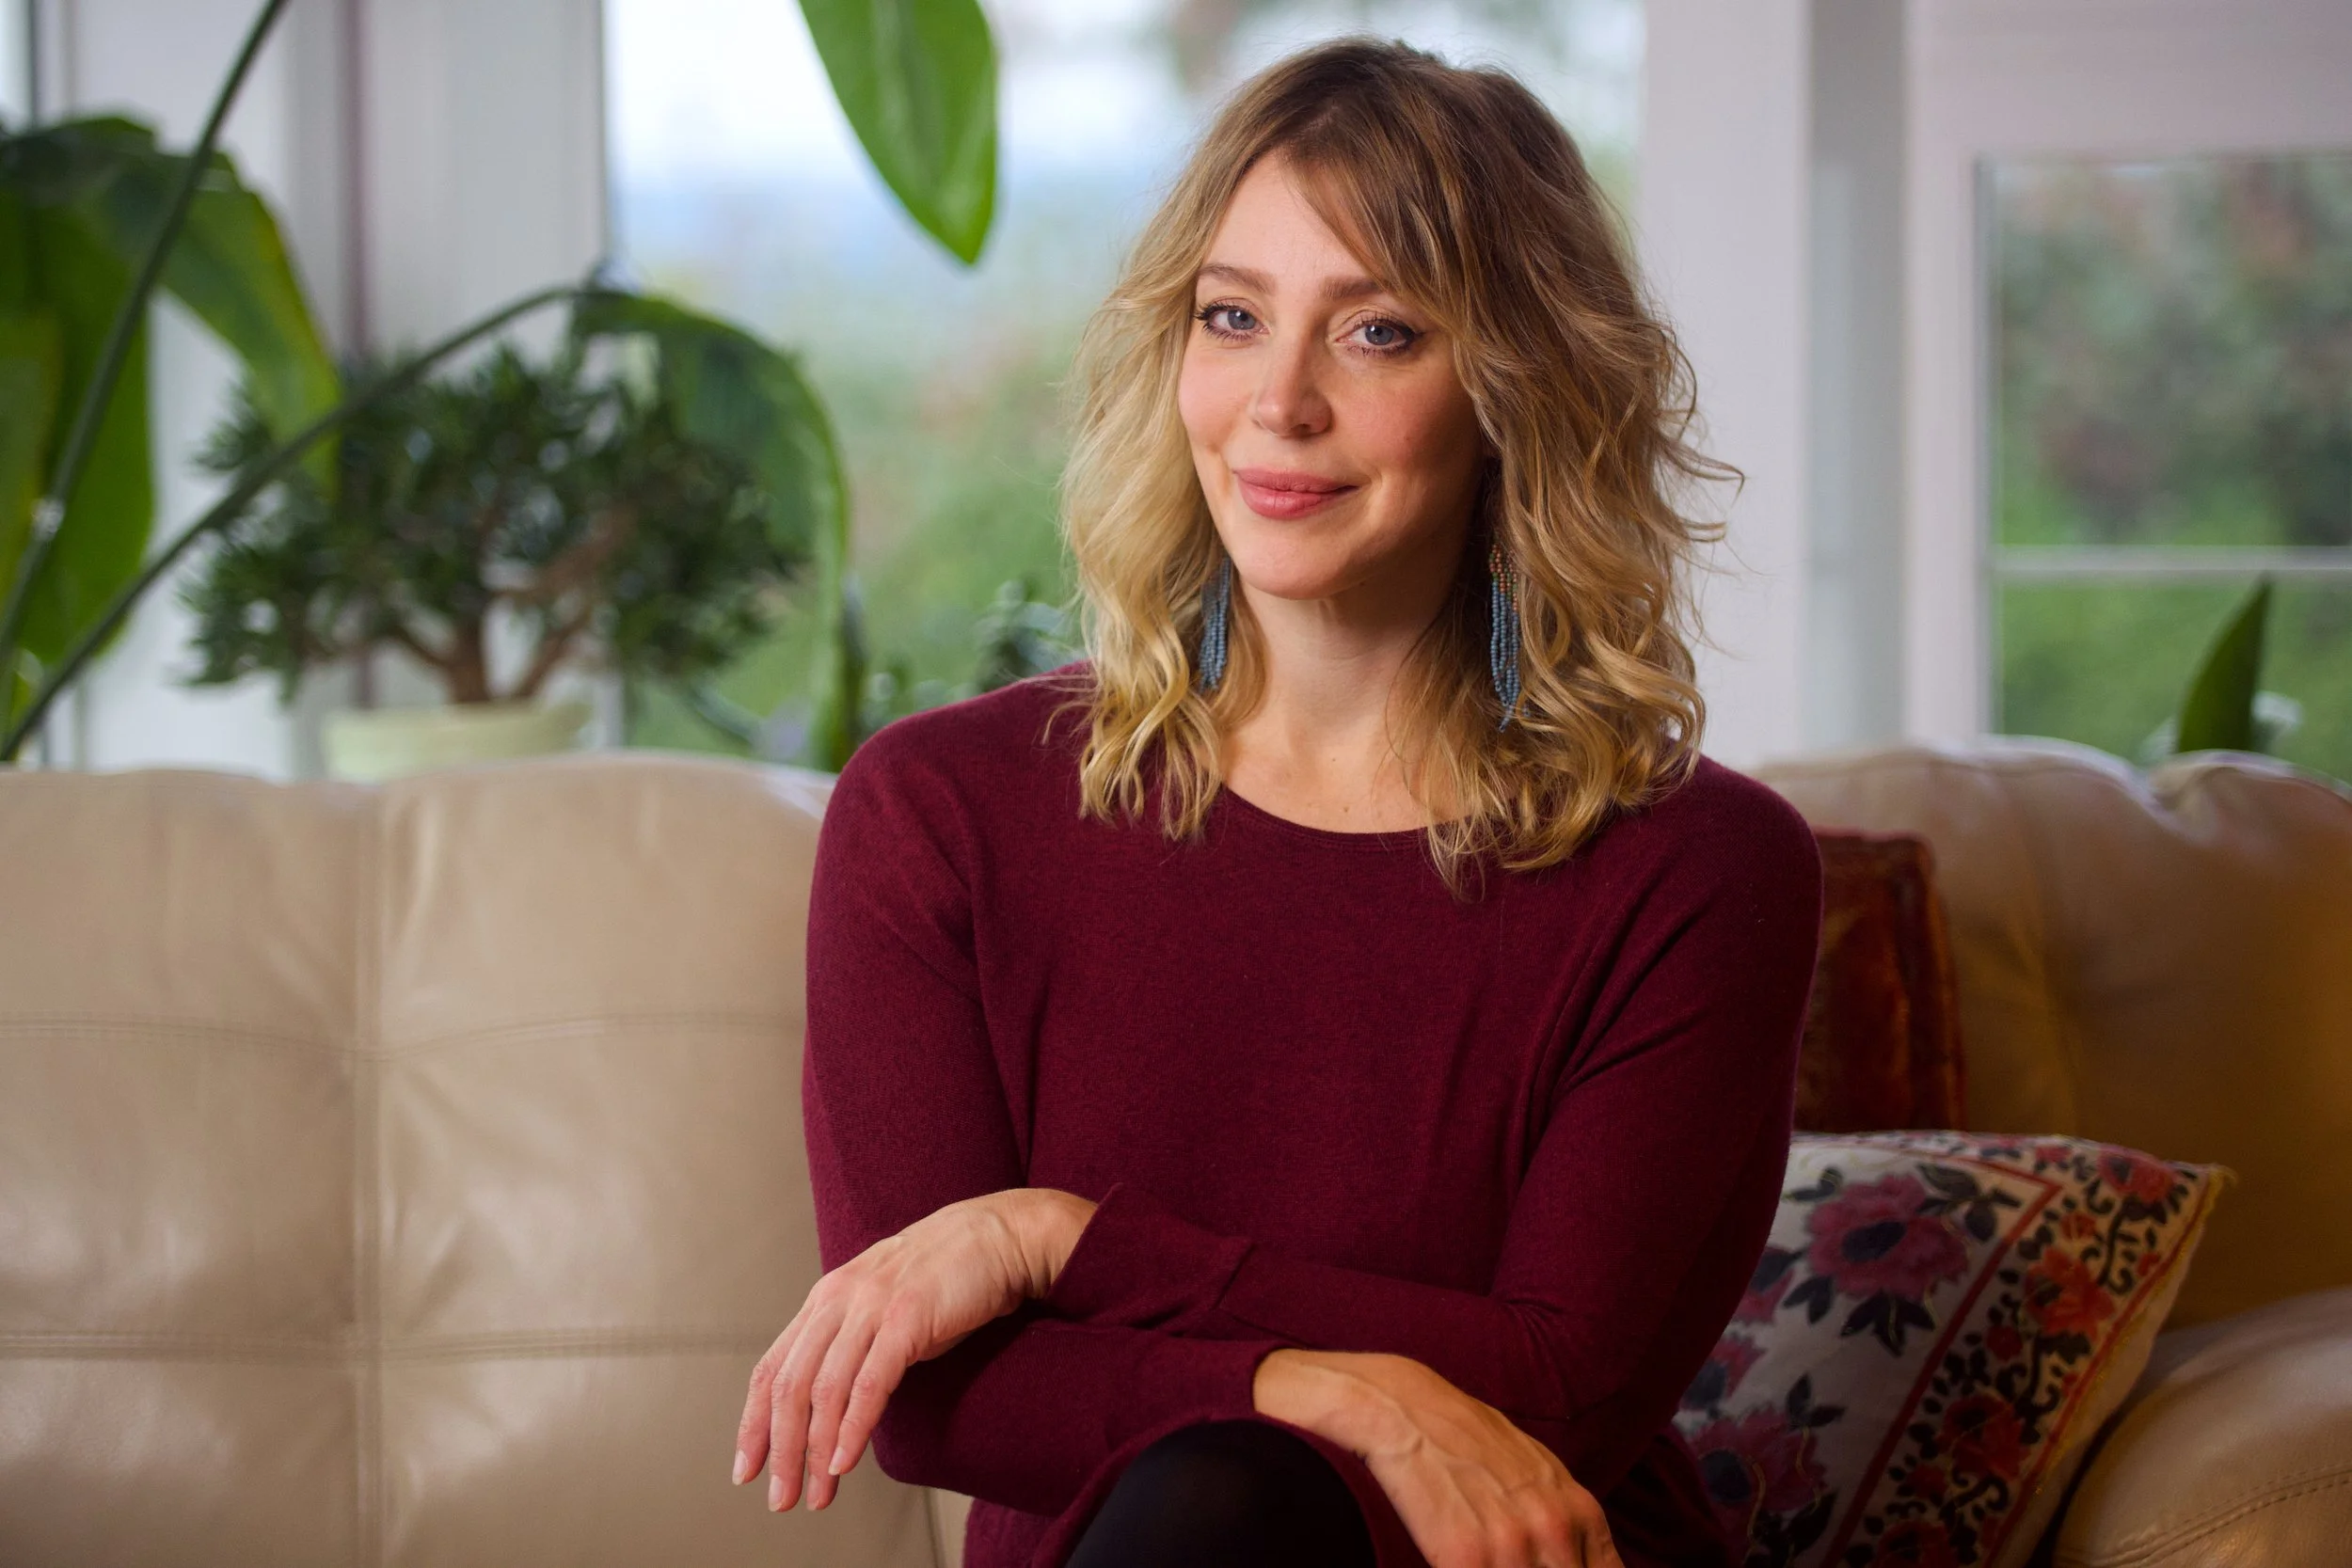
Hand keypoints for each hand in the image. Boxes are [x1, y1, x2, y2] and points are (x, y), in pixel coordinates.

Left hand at [733, 1187, 1093, 1510]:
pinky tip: (844, 1460)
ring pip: (823, 1389)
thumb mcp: (883, 1308)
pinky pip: (869, 1383)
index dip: (753, 1422)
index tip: (746, 1468)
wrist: (999, 1236)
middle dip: (780, 1449)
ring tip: (816, 1494)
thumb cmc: (946, 1279)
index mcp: (826, 1299)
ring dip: (813, 1450)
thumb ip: (854, 1344)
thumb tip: (834, 1406)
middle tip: (781, 1498)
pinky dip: (852, 1427)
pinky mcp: (907, 1317)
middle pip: (789, 1385)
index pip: (771, 1368)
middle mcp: (838, 1299)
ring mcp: (871, 1306)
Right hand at [1254, 1349, 1621, 1567]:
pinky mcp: (1465, 1562)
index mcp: (1580, 1514)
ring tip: (1485, 1560)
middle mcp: (1555, 1533)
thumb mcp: (1542, 1474)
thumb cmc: (1471, 1440)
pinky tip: (1452, 1560)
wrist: (1408, 1413)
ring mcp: (1512, 1549)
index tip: (1550, 1565)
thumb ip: (1570, 1523)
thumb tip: (1585, 1560)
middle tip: (1507, 1559)